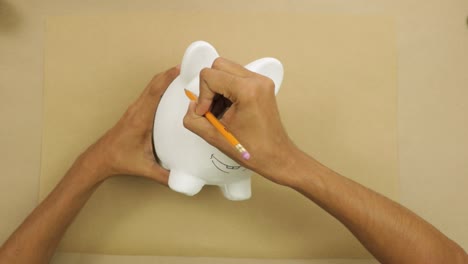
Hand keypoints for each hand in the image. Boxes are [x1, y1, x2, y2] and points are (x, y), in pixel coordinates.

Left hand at [81, 66, 179, 184]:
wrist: (100, 158)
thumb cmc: (120, 159)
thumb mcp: (145, 169)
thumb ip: (165, 176)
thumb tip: (185, 180)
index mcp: (140, 119)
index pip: (155, 92)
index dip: (168, 78)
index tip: (182, 69)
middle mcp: (137, 109)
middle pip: (154, 83)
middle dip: (171, 73)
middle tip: (190, 69)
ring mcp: (135, 108)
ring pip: (151, 86)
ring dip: (165, 78)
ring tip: (183, 75)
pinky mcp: (135, 111)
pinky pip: (149, 93)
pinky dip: (160, 85)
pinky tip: (170, 90)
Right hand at [183, 58, 296, 185]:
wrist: (276, 156)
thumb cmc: (252, 150)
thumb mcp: (214, 137)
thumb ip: (193, 119)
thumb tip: (192, 105)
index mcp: (247, 90)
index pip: (209, 76)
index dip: (202, 96)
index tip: (206, 113)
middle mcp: (257, 80)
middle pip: (218, 66)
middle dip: (209, 87)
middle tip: (211, 109)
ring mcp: (262, 81)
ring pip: (227, 70)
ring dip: (218, 88)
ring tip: (220, 111)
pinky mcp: (263, 86)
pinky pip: (237, 77)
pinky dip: (227, 90)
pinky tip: (229, 109)